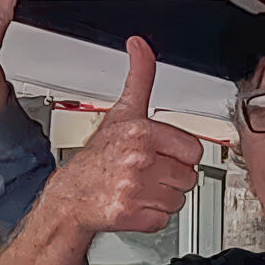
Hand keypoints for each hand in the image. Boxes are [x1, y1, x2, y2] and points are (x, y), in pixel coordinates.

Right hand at [38, 39, 202, 237]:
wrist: (71, 195)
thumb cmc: (99, 156)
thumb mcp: (123, 111)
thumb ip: (139, 78)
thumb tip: (140, 45)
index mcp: (142, 132)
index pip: (193, 151)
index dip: (179, 155)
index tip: (161, 154)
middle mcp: (138, 159)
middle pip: (189, 177)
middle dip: (171, 178)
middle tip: (148, 173)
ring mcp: (134, 188)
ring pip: (178, 200)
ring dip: (163, 198)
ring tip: (141, 188)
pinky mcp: (131, 214)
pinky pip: (163, 220)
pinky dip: (151, 217)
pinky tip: (135, 204)